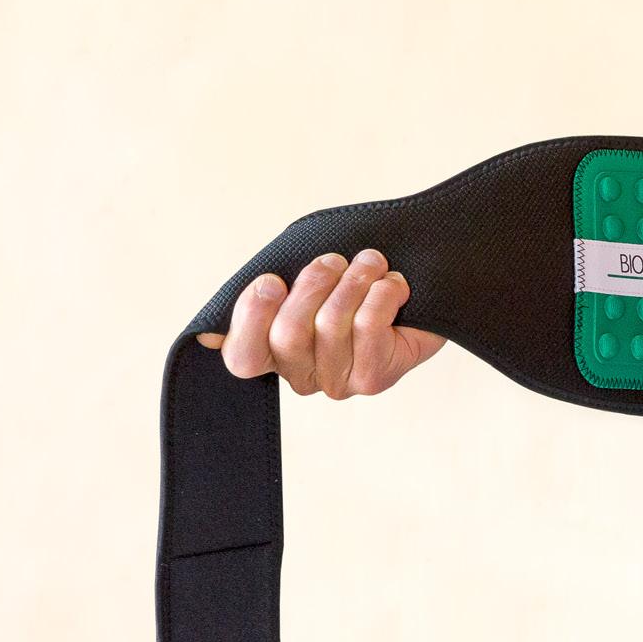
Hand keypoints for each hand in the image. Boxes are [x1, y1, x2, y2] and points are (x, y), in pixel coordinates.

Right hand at [196, 249, 446, 399]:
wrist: (425, 288)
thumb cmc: (353, 281)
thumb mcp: (307, 276)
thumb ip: (272, 288)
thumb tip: (218, 323)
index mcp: (270, 350)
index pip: (240, 356)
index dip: (251, 317)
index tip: (273, 280)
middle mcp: (300, 374)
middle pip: (286, 334)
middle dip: (313, 283)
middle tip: (334, 260)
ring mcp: (336, 381)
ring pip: (330, 325)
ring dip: (354, 281)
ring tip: (371, 262)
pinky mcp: (373, 379)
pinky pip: (368, 328)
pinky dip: (382, 294)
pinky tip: (393, 285)